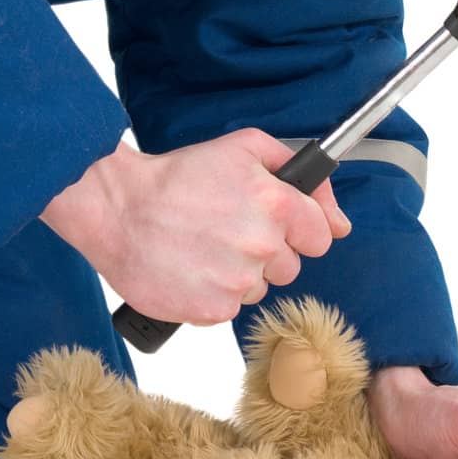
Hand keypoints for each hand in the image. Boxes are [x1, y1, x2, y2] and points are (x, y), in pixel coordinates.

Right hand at [41, 131, 351, 324]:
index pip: (321, 236)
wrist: (118, 208)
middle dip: (266, 251)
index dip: (298, 229)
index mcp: (276, 203)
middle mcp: (262, 244)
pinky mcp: (211, 310)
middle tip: (227, 229)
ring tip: (203, 246)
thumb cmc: (177, 177)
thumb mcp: (244, 148)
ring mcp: (237, 281)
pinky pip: (229, 308)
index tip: (275, 224)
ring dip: (238, 273)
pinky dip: (213, 293)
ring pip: (259, 288)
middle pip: (290, 266)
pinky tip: (191, 267)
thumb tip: (339, 220)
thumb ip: (301, 172)